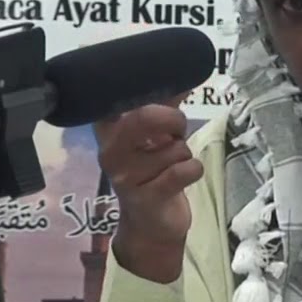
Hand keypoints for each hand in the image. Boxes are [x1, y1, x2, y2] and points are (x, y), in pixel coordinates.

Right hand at [94, 93, 202, 281]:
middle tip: (175, 133)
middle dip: (173, 120)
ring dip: (184, 154)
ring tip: (172, 166)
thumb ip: (164, 105)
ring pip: (174, 147)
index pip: (113, 99)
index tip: (150, 90)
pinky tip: (184, 178)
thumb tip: (184, 76)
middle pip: (145, 116)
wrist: (150, 225)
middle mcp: (111, 151)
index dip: (136, 89)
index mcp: (108, 131)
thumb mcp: (154, 137)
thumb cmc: (153, 172)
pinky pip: (185, 169)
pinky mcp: (147, 197)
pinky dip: (194, 170)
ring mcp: (126, 176)